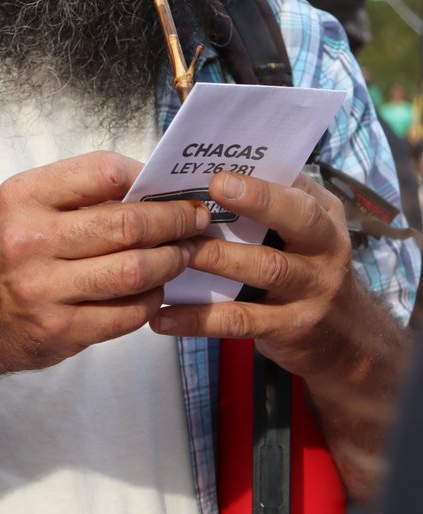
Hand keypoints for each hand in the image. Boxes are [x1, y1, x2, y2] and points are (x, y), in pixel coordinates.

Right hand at [0, 151, 210, 374]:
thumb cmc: (4, 257)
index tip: (169, 186)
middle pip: (127, 224)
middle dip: (173, 221)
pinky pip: (126, 313)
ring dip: (170, 261)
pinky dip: (152, 300)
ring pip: (134, 271)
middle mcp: (29, 241)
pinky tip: (157, 290)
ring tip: (183, 254)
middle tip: (195, 220)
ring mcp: (44, 290)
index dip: (146, 178)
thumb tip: (151, 188)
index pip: (102, 172)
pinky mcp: (61, 330)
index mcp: (23, 198)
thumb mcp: (24, 210)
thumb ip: (78, 196)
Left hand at [151, 168, 356, 379]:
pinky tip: (164, 316)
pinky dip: (199, 319)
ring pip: (265, 268)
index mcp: (324, 215)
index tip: (219, 174)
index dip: (262, 181)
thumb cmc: (307, 269)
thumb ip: (272, 204)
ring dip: (218, 258)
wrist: (348, 340)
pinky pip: (240, 321)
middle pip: (297, 219)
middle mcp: (326, 248)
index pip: (297, 186)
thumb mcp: (304, 233)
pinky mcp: (290, 328)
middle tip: (211, 191)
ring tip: (176, 252)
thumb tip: (209, 173)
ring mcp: (312, 290)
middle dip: (257, 201)